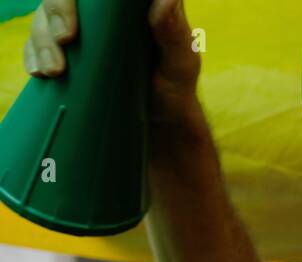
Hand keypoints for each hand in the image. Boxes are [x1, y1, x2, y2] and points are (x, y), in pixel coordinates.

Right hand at [23, 0, 201, 121]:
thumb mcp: (181, 63)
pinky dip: (33, 55)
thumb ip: (175, 32)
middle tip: (64, 39)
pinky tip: (40, 71)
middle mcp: (100, 10)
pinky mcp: (64, 50)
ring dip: (42, 40)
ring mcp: (80, 28)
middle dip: (54, 10)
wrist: (158, 123)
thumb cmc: (175, 88)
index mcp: (128, 4)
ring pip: (44, 17)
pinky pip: (36, 43)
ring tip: (54, 70)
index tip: (76, 16)